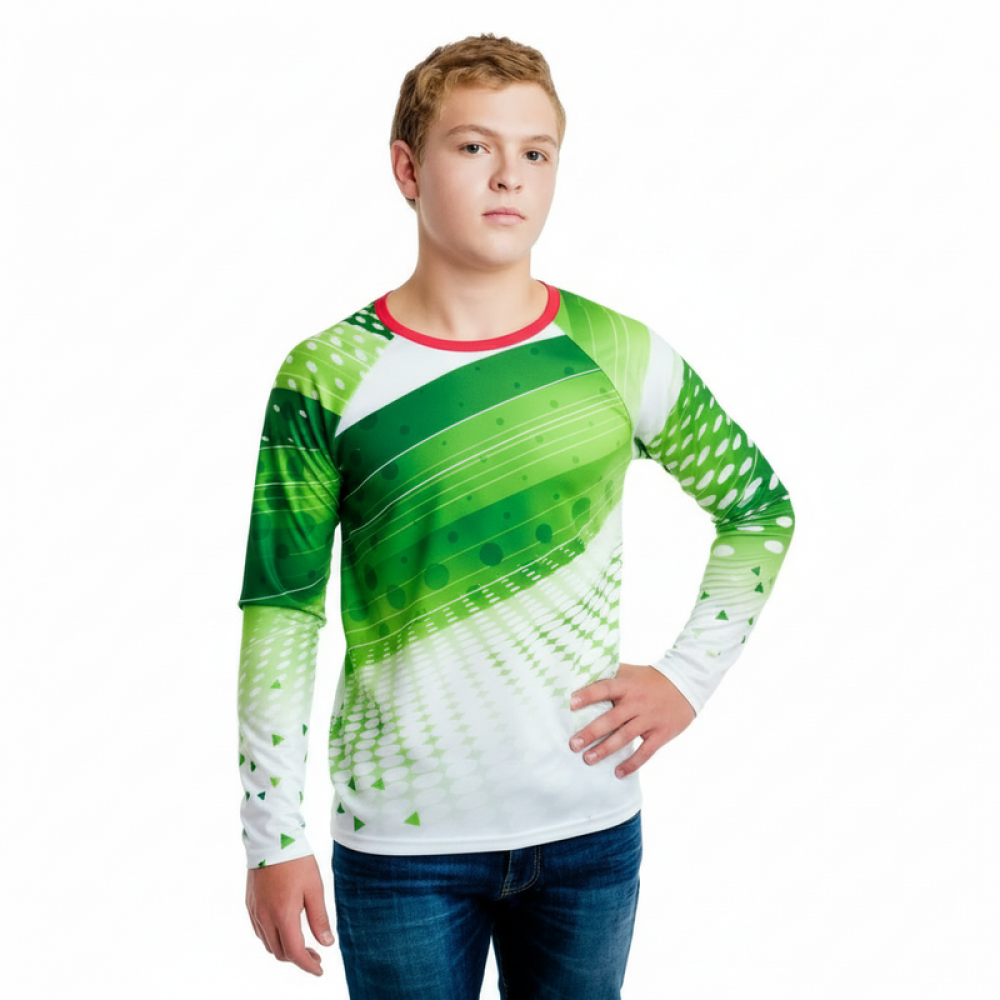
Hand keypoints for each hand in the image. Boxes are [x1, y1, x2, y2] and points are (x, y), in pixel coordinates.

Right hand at [245, 854, 333, 975]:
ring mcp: (254, 912)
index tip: (319, 970)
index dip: (308, 965)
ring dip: (285, 950)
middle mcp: (265, 918)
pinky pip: (260, 932)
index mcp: (283, 915)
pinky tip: (285, 929)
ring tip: (303, 944)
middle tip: (315, 954)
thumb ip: (319, 918)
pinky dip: (273, 938)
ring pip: (268, 944)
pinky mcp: (250, 904)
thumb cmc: (296, 861)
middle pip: (280, 952)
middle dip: (298, 958)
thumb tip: (327, 943)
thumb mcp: (314, 888)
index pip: (295, 952)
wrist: (272, 838)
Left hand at [569, 662, 695, 777]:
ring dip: (605, 750)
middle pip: (612, 719)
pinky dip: (632, 764)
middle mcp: (637, 702)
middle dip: (591, 732)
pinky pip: (645, 752)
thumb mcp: (631, 672)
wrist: (686, 684)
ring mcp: (650, 719)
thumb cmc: (650, 679)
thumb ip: (610, 675)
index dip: (588, 695)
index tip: (571, 704)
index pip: (605, 688)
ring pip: (625, 737)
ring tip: (588, 759)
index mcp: (628, 685)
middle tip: (574, 744)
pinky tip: (618, 773)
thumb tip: (581, 675)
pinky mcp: (661, 734)